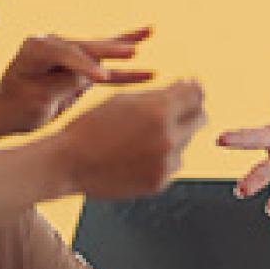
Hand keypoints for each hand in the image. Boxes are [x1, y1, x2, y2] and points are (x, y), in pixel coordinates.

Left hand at [0, 28, 155, 135]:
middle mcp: (53, 44)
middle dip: (110, 48)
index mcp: (36, 48)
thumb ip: (64, 83)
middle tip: (132, 50)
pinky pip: (106, 69)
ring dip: (126, 45)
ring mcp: (69, 54)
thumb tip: (95, 74)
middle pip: (87, 46)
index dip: (85, 65)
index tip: (102, 79)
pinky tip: (149, 73)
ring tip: (150, 31)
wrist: (7, 112)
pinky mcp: (80, 68)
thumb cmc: (16, 106)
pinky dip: (126, 72)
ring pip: (101, 51)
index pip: (66, 53)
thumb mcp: (36, 98)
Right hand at [53, 80, 205, 197]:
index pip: (196, 93)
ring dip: (173, 137)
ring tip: (140, 138)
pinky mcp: (159, 182)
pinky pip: (172, 164)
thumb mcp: (123, 100)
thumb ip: (160, 94)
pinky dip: (162, 158)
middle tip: (173, 111)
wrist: (68, 163)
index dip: (194, 88)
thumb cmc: (91, 126)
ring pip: (186, 143)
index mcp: (158, 111)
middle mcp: (167, 137)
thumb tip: (191, 86)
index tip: (189, 87)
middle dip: (191, 112)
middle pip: (201, 118)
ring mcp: (165, 163)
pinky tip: (136, 155)